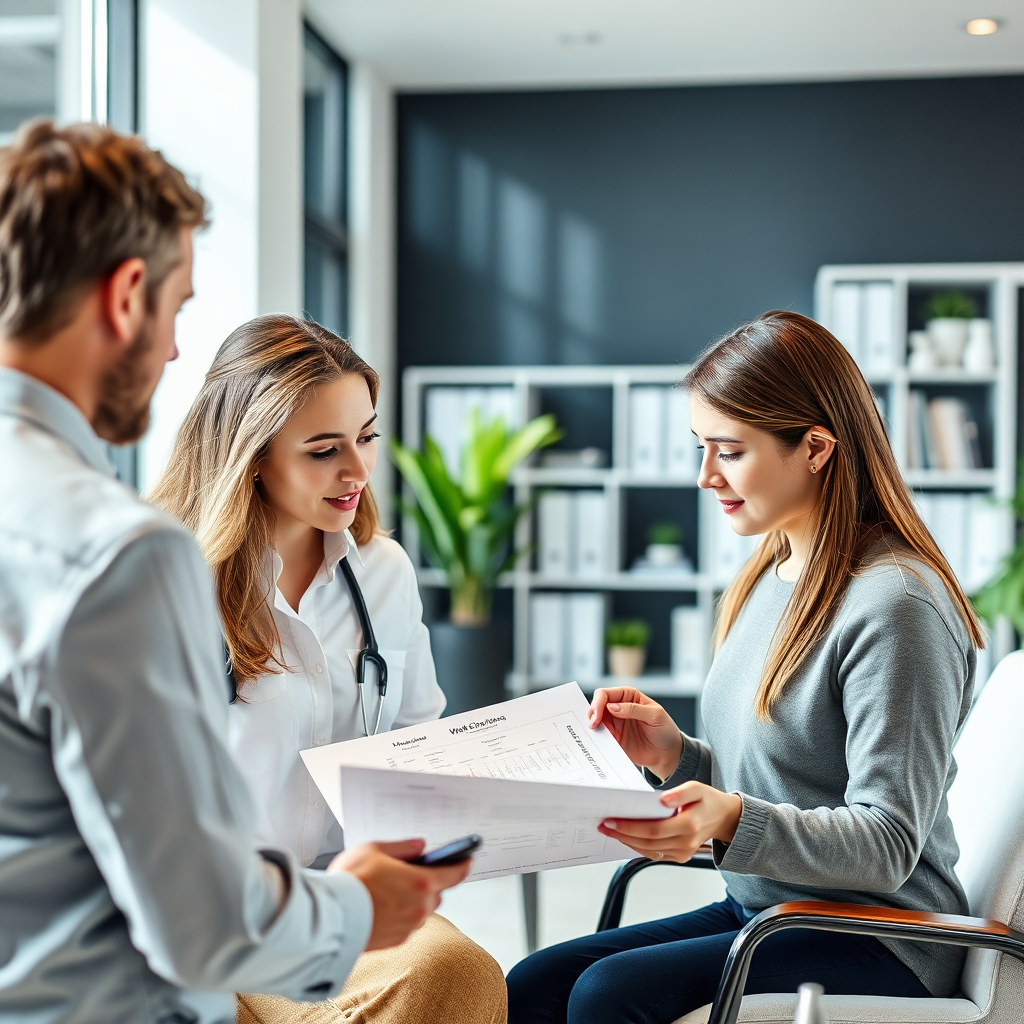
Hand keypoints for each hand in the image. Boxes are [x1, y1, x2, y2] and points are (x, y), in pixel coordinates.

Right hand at [327, 839, 470, 950]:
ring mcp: (409, 926)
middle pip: (437, 892)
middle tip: (410, 872)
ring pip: (423, 909)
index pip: (454, 874)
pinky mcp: (397, 940)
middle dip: (429, 881)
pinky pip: (409, 923)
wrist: (329, 918)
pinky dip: (403, 913)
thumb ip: (402, 847)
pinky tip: (384, 905)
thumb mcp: (374, 849)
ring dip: (416, 899)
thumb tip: (419, 846)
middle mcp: (420, 907)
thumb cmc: (350, 882)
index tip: (467, 859)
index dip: (462, 865)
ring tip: (392, 889)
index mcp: (420, 882)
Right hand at [588, 686, 682, 780]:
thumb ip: (633, 709)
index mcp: (628, 696)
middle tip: (592, 725)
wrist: (668, 754)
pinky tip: (598, 741)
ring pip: (596, 720)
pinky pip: (601, 736)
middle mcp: (619, 708)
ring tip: (594, 733)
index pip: (606, 694)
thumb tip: (612, 707)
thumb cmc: (665, 730)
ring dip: (592, 726)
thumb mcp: (655, 716)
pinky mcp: (614, 738)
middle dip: (592, 713)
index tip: (597, 716)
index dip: (599, 703)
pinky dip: (597, 738)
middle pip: (597, 705)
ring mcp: (615, 723)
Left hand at [597, 781, 742, 862]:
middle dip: (622, 834)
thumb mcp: (697, 788)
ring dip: (627, 841)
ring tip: (610, 831)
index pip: (653, 830)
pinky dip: (638, 846)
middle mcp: (685, 843)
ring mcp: (683, 852)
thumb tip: (663, 799)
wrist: (724, 818)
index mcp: (689, 825)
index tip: (611, 821)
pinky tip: (627, 837)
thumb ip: (680, 793)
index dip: (630, 827)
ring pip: (649, 850)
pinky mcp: (680, 856)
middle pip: (647, 842)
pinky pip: (655, 854)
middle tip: (603, 825)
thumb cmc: (708, 800)